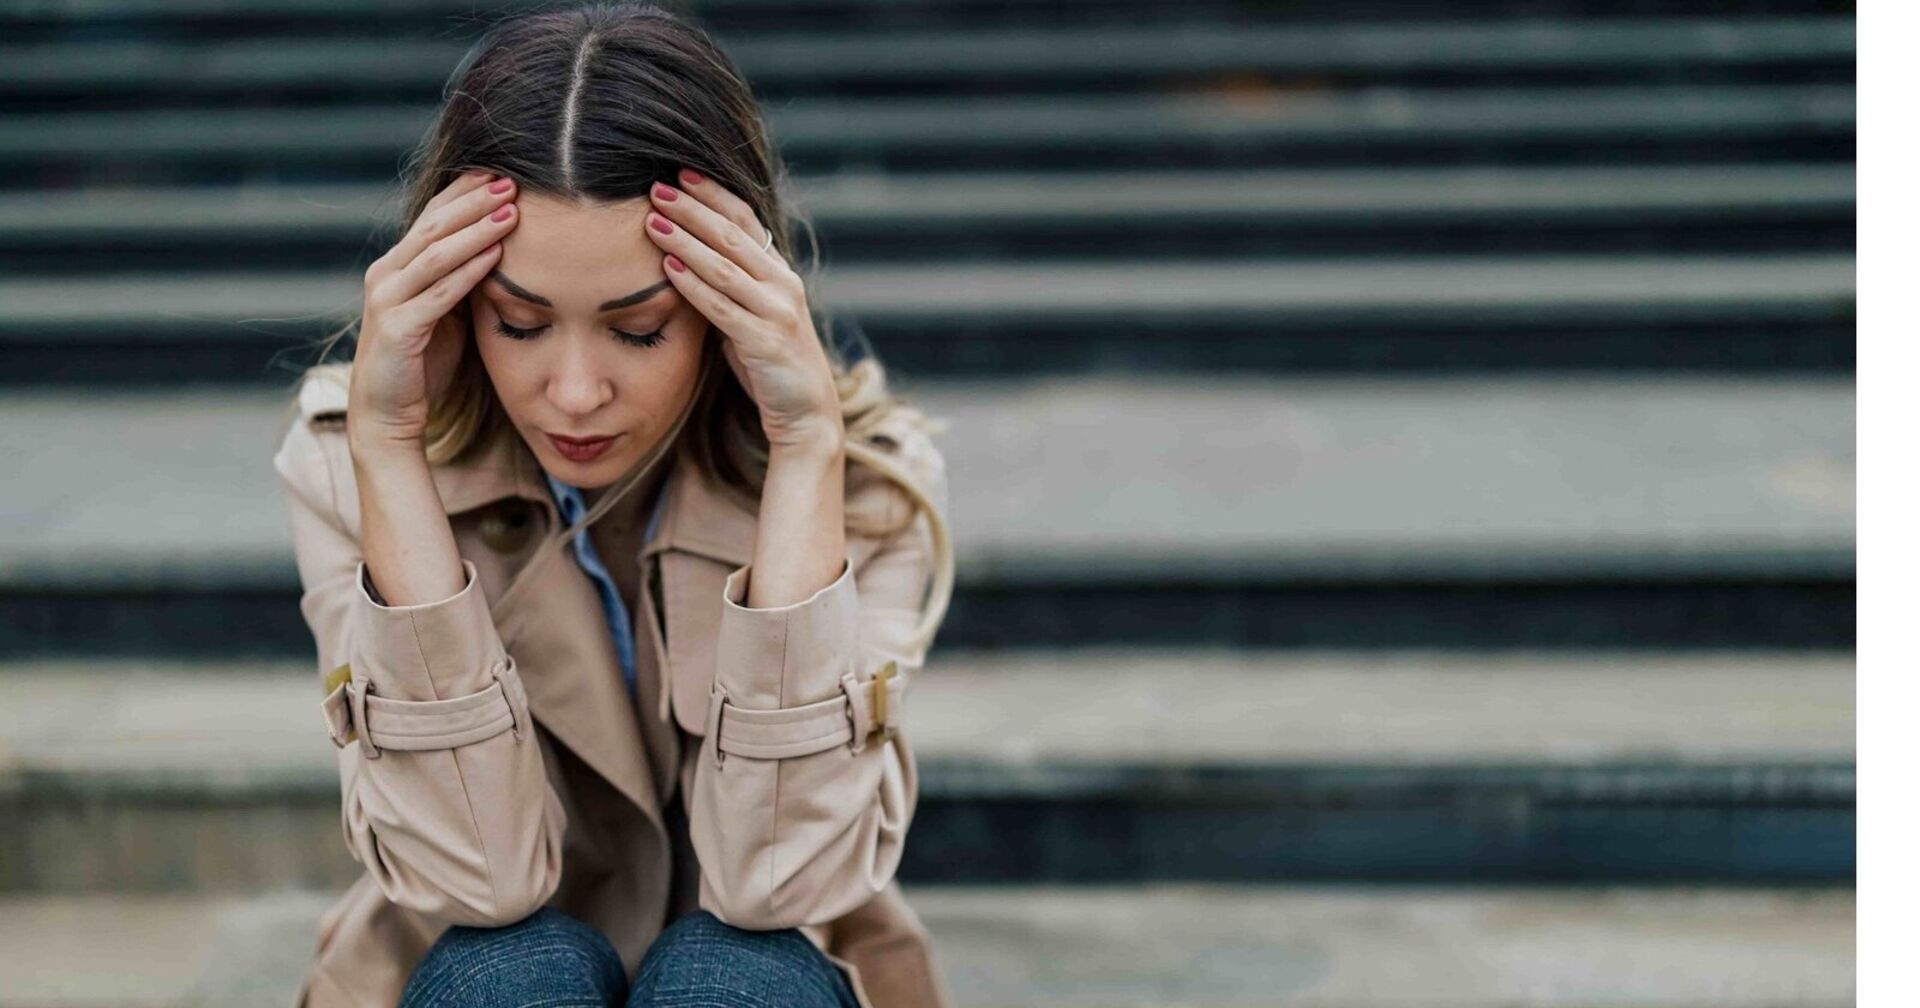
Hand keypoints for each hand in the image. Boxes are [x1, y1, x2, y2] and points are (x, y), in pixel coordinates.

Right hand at [349, 170, 518, 454]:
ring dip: (475, 230)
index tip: (501, 173)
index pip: (432, 216)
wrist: (388, 412)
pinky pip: (438, 293)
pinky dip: (468, 272)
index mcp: (397, 265)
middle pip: (434, 225)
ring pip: (435, 253)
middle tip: (511, 183)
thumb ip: (461, 279)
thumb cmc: (422, 361)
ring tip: (511, 212)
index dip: (465, 193)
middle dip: (474, 202)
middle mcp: (386, 274)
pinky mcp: (396, 328)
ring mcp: (387, 299)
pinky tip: (496, 256)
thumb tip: (500, 248)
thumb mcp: (446, 311)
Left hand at [644, 168, 841, 451]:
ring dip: (686, 240)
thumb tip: (687, 262)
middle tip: (657, 187)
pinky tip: (668, 267)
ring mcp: (778, 311)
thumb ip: (730, 290)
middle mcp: (783, 285)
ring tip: (653, 220)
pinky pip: (722, 306)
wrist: (806, 414)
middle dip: (693, 208)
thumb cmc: (771, 366)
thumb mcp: (752, 318)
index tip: (680, 173)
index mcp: (780, 274)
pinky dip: (693, 284)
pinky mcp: (765, 341)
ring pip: (725, 265)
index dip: (714, 195)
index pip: (746, 220)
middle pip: (732, 235)